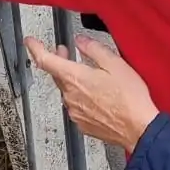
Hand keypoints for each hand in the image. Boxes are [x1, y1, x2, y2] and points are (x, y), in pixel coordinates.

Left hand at [26, 36, 159, 151]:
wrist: (139, 128)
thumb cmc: (130, 98)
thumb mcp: (115, 64)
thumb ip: (94, 49)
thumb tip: (81, 42)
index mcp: (75, 78)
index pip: (45, 60)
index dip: (35, 48)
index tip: (30, 42)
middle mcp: (70, 96)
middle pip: (57, 75)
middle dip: (58, 61)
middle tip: (63, 51)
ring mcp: (75, 112)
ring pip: (68, 91)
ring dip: (73, 80)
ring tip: (87, 74)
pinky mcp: (83, 124)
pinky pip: (76, 106)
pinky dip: (82, 97)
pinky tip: (97, 95)